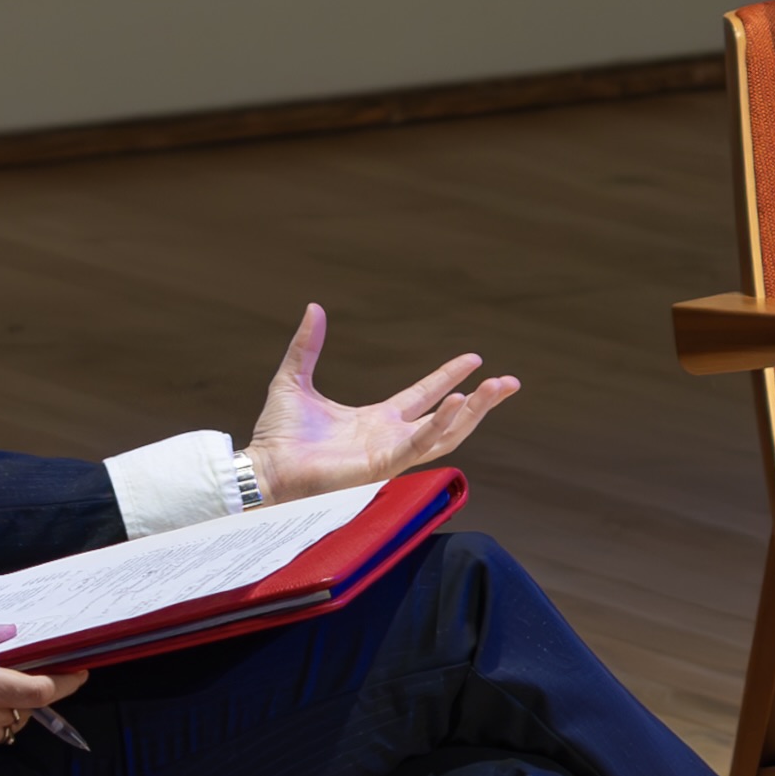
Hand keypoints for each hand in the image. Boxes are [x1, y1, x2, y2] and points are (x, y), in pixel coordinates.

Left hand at [248, 303, 520, 500]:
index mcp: (378, 420)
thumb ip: (308, 346)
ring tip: (497, 389)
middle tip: (510, 382)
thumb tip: (314, 308)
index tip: (475, 359)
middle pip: (449, 419)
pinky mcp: (383, 465)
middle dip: (481, 402)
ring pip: (446, 434)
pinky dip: (441, 424)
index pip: (424, 396)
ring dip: (474, 412)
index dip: (449, 377)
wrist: (265, 467)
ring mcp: (391, 453)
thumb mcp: (294, 378)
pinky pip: (420, 445)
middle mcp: (391, 438)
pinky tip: (458, 402)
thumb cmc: (277, 434)